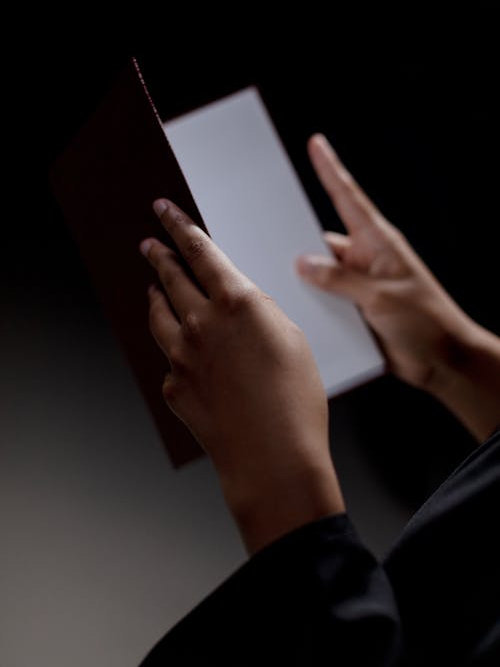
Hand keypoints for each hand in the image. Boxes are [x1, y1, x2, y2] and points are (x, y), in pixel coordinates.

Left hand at [140, 199, 343, 552]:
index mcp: (236, 301)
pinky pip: (169, 358)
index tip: (163, 210)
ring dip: (155, 296)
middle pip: (171, 277)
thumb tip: (239, 306)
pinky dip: (173, 349)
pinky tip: (180, 352)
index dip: (178, 226)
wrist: (272, 456)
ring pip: (159, 314)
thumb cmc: (294, 399)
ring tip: (151, 287)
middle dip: (158, 255)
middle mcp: (201, 322)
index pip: (199, 250)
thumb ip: (258, 313)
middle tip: (149, 243)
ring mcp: (182, 355)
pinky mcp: (174, 385)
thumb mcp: (291, 338)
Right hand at [296, 135, 499, 441]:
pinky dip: (309, 304)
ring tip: (273, 280)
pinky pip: (323, 301)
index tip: (316, 144)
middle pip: (322, 241)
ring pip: (318, 275)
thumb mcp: (381, 298)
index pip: (348, 198)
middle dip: (296, 238)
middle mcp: (365, 259)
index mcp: (378, 242)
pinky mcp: (353, 310)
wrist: (444, 361)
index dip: (331, 170)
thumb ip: (340, 280)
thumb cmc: (426, 321)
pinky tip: (291, 311)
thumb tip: (302, 263)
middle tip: (264, 231)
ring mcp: (358, 285)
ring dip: (302, 281)